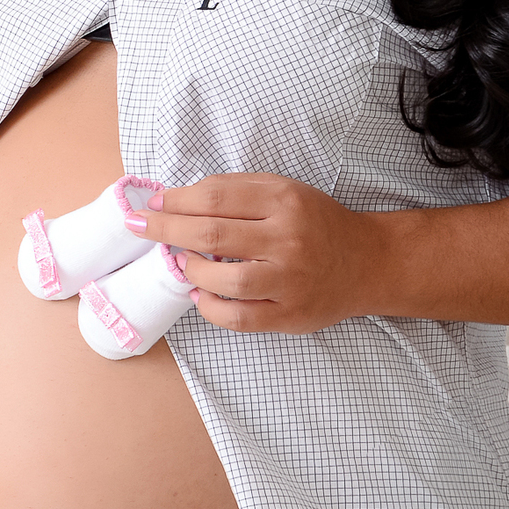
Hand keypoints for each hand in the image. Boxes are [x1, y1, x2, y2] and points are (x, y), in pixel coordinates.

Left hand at [135, 172, 374, 333]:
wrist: (366, 261)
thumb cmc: (315, 222)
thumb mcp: (283, 190)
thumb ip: (236, 191)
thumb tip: (181, 198)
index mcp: (284, 201)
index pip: (216, 198)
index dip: (177, 201)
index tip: (155, 204)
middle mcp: (288, 239)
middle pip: (213, 234)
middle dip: (167, 230)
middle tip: (142, 227)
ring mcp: (290, 281)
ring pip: (225, 280)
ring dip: (192, 270)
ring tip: (183, 263)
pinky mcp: (291, 315)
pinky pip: (240, 318)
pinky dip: (212, 309)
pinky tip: (200, 295)